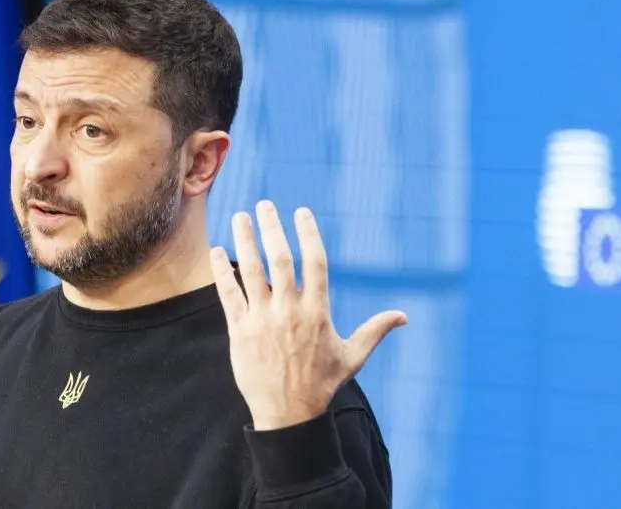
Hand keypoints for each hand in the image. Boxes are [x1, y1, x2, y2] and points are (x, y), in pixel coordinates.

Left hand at [210, 201, 406, 430]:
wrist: (288, 414)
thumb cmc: (321, 384)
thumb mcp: (352, 357)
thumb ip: (374, 331)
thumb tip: (403, 317)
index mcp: (318, 312)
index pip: (314, 262)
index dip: (307, 234)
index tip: (300, 212)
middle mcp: (289, 311)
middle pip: (280, 259)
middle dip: (271, 228)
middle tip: (263, 205)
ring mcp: (262, 320)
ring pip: (251, 271)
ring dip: (244, 241)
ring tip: (239, 217)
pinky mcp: (240, 332)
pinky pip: (228, 295)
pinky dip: (222, 272)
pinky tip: (217, 251)